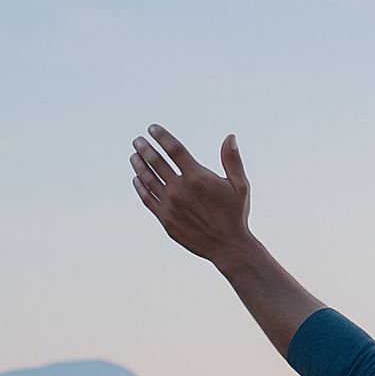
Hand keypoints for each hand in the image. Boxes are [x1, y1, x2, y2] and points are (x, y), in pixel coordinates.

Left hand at [130, 124, 252, 263]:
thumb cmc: (236, 214)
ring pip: (147, 178)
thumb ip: (232, 160)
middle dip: (144, 148)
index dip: (161, 136)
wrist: (228, 247)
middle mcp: (180, 189)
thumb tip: (230, 137)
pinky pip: (147, 198)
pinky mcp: (165, 219)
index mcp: (197, 177)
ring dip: (139, 164)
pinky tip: (137, 179)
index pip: (174, 149)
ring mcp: (170, 205)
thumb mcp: (240, 186)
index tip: (153, 128)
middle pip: (155, 161)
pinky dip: (140, 186)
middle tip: (138, 141)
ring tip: (134, 156)